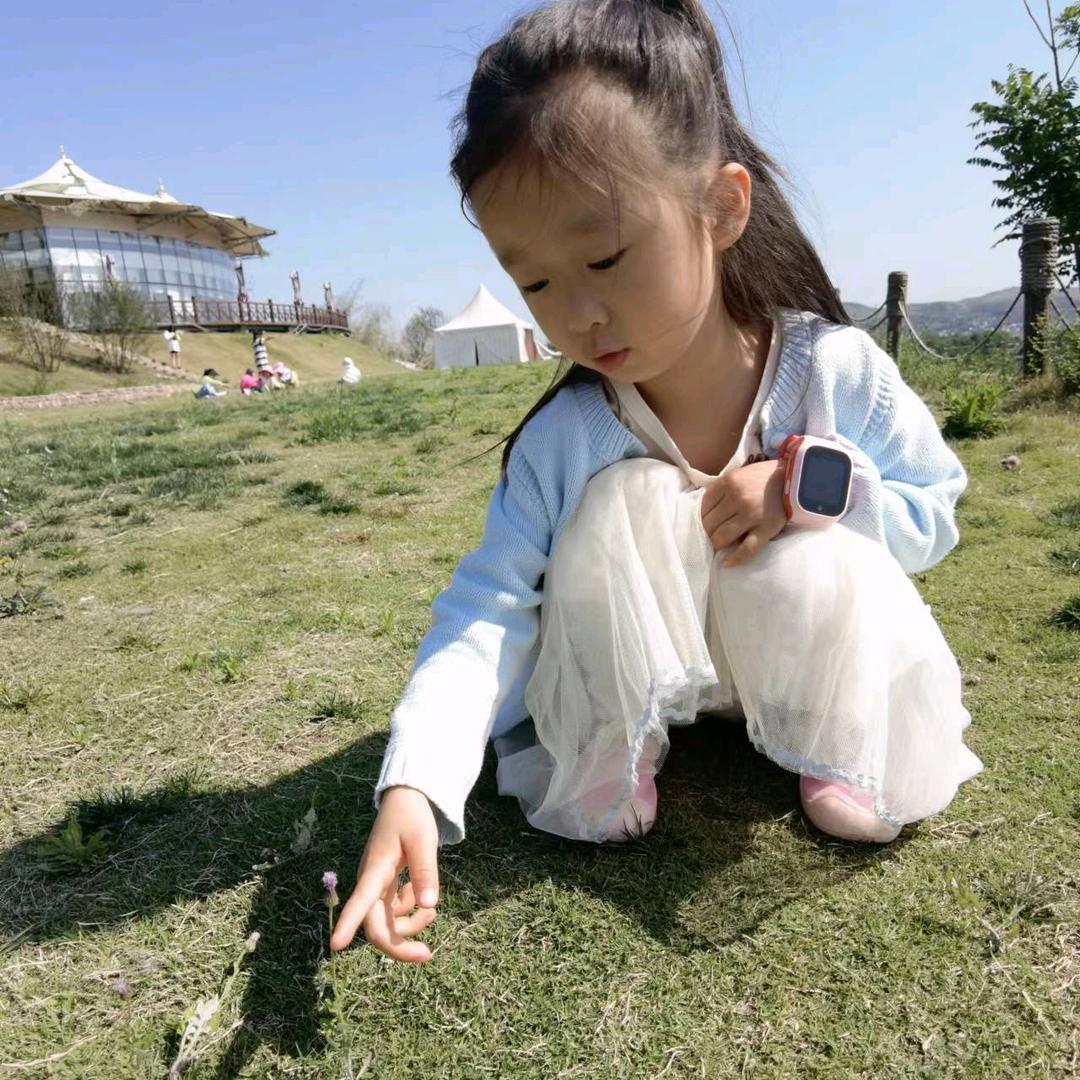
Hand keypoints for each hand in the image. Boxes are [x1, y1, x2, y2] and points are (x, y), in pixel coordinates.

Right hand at [330, 786, 439, 962]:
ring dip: (408, 927)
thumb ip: (425, 872)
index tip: (335, 946)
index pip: (360, 901)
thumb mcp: (423, 840)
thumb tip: (429, 906)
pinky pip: (394, 912)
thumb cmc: (411, 817)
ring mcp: (376, 886)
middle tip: (427, 954)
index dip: (347, 923)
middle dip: (398, 945)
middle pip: (375, 926)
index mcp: (376, 870)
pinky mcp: (384, 886)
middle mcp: (371, 882)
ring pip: (386, 923)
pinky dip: (410, 912)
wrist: (405, 799)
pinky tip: (421, 897)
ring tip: (432, 913)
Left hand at [700, 459, 786, 566]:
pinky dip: (735, 558)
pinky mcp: (766, 529)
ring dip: (717, 544)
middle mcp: (737, 498)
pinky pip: (746, 549)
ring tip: (719, 546)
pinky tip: (727, 562)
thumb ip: (721, 490)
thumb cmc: (763, 478)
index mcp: (728, 482)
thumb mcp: (738, 475)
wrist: (796, 479)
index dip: (702, 518)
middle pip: (709, 524)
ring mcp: (751, 514)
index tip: (706, 524)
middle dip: (708, 533)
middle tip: (711, 536)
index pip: (703, 507)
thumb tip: (704, 514)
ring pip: (722, 537)